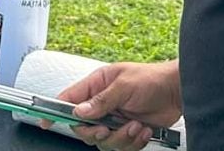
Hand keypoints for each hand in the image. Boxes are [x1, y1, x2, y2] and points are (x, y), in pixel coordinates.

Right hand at [47, 60, 180, 149]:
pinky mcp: (127, 132)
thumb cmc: (152, 79)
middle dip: (96, 133)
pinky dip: (133, 143)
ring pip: (103, 142)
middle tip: (108, 129)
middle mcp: (101, 104)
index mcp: (96, 85)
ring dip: (120, 138)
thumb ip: (101, 100)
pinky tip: (144, 130)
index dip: (54, 111)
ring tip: (136, 126)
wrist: (178, 92)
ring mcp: (114, 120)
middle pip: (83, 128)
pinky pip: (121, 147)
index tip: (45, 122)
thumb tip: (79, 112)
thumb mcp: (124, 85)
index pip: (68, 99)